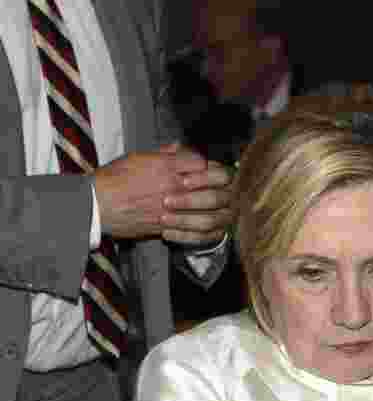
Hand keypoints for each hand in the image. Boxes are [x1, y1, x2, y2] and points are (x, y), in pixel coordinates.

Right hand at [95, 143, 233, 244]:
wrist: (96, 205)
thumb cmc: (113, 180)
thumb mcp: (137, 158)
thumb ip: (163, 154)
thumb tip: (179, 148)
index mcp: (167, 166)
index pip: (205, 163)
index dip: (212, 165)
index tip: (211, 168)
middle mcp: (175, 186)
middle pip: (217, 183)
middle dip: (224, 183)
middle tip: (224, 185)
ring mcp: (175, 208)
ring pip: (213, 208)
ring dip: (220, 206)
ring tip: (220, 205)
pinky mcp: (170, 226)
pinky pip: (198, 229)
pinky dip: (207, 226)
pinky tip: (208, 223)